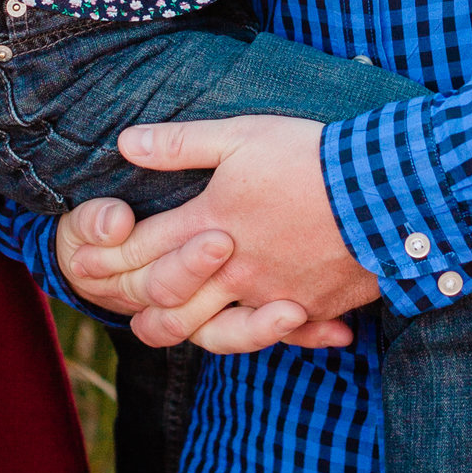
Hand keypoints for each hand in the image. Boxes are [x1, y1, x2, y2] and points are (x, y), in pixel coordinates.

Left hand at [56, 114, 376, 353]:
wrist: (388, 192)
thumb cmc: (310, 157)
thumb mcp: (239, 136)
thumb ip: (179, 145)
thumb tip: (125, 143)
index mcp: (210, 224)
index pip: (142, 248)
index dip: (107, 254)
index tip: (84, 255)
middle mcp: (234, 272)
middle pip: (167, 304)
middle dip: (132, 301)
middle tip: (113, 298)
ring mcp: (272, 297)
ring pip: (213, 334)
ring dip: (184, 332)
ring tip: (169, 326)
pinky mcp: (312, 309)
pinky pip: (278, 337)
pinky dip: (268, 336)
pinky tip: (264, 327)